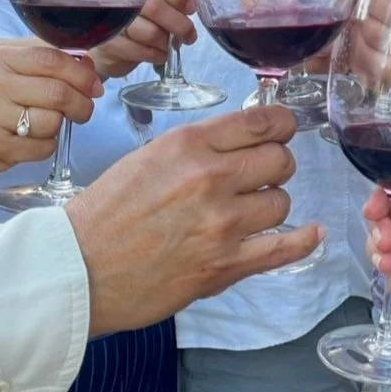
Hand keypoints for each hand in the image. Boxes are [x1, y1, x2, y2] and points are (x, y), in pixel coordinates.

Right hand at [0, 40, 102, 174]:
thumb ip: (40, 54)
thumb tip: (86, 64)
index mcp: (0, 58)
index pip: (51, 60)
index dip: (81, 73)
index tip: (93, 84)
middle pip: (57, 94)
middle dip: (81, 103)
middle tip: (83, 108)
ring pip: (51, 124)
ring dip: (59, 124)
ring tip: (46, 120)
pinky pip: (40, 149)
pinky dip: (45, 144)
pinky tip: (30, 137)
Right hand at [65, 105, 322, 335]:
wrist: (78, 269)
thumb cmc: (108, 211)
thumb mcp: (151, 155)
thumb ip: (200, 146)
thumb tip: (248, 138)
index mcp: (189, 145)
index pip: (262, 123)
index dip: (283, 124)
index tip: (284, 130)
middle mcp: (210, 179)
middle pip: (282, 160)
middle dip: (276, 164)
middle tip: (261, 174)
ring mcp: (221, 225)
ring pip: (283, 201)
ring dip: (271, 204)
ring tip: (249, 210)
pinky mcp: (225, 266)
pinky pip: (284, 248)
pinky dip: (303, 241)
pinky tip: (312, 233)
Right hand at [91, 0, 196, 78]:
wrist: (110, 42)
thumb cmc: (140, 14)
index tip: (190, 9)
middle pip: (156, 8)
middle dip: (180, 25)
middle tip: (189, 35)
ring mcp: (108, 16)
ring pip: (150, 32)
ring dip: (167, 42)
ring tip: (169, 44)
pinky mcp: (106, 42)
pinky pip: (140, 51)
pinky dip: (156, 55)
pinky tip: (159, 54)